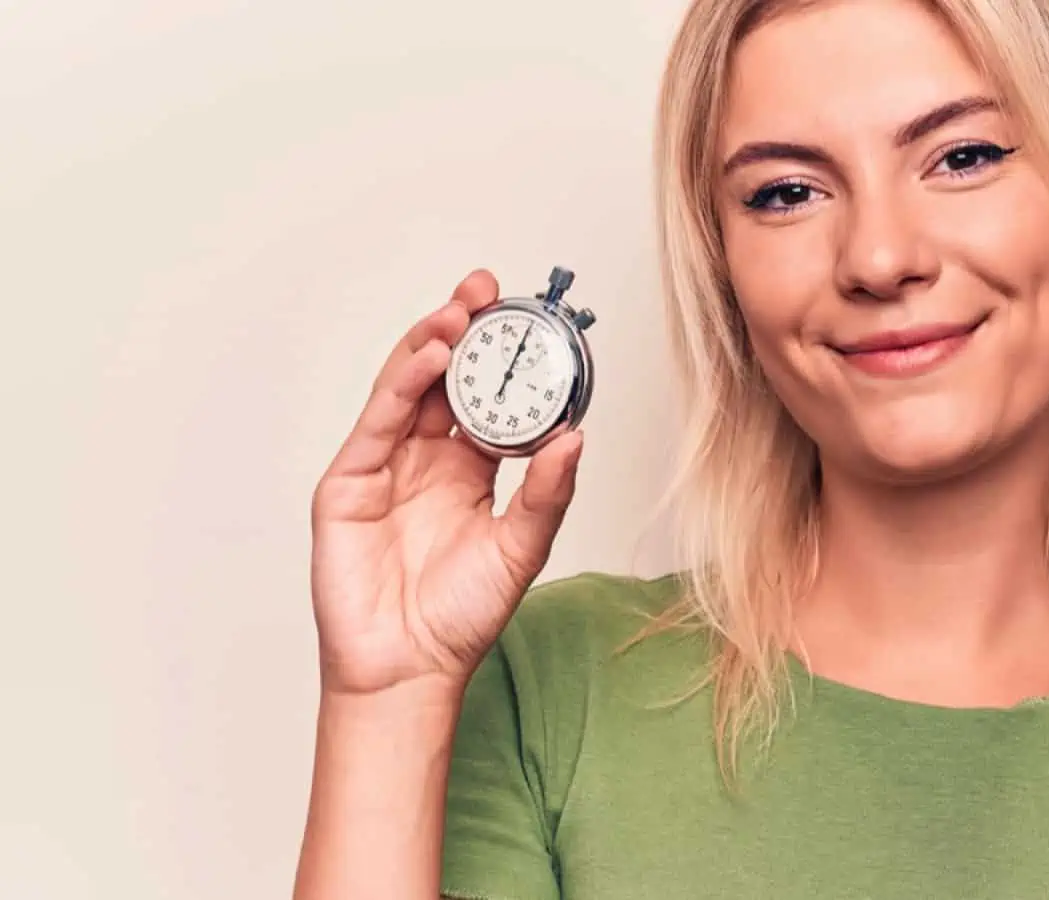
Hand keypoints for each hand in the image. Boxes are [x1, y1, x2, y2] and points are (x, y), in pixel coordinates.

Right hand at [309, 270, 585, 695]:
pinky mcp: (349, 482)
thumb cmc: (461, 616)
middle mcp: (426, 458)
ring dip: (432, 343)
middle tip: (488, 291)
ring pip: (407, 388)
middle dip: (464, 330)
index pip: (486, 395)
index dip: (503, 355)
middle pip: (444, 377)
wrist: (408, 669)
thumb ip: (547, 493)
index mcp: (470, 468)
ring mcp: (385, 465)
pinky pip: (379, 422)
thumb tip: (576, 437)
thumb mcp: (521, 548)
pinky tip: (432, 357)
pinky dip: (403, 385)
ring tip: (463, 312)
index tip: (529, 317)